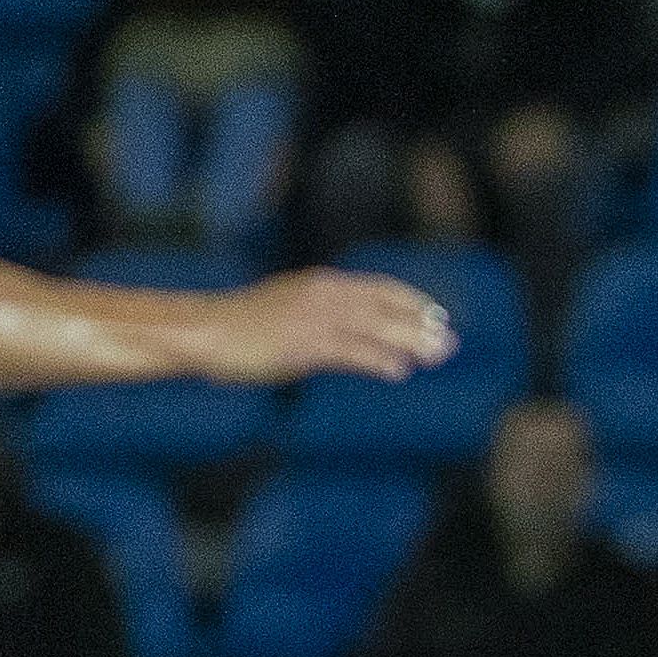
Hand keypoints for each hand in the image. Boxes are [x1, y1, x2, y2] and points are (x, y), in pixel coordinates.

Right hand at [202, 268, 456, 384]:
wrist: (206, 331)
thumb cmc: (245, 327)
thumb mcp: (291, 312)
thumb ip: (324, 319)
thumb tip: (354, 337)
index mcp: (322, 284)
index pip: (379, 288)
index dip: (412, 302)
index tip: (438, 316)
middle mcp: (323, 296)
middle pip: (384, 307)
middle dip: (420, 325)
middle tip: (451, 343)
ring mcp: (313, 319)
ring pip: (373, 328)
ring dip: (409, 342)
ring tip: (436, 356)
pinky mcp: (302, 345)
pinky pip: (348, 351)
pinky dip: (376, 360)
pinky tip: (397, 372)